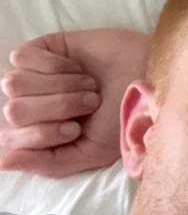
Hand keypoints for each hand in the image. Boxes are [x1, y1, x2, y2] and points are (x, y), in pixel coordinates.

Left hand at [1, 29, 148, 177]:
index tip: (76, 128)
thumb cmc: (122, 117)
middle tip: (90, 103)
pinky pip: (21, 58)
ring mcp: (33, 77)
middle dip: (58, 107)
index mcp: (39, 133)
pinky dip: (54, 64)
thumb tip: (3, 163)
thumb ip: (49, 164)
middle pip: (14, 110)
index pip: (11, 138)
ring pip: (14, 83)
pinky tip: (77, 66)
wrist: (147, 77)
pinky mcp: (39, 50)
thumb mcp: (93, 153)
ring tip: (87, 85)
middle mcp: (31, 106)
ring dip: (59, 85)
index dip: (45, 133)